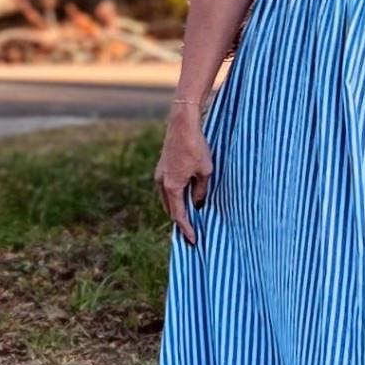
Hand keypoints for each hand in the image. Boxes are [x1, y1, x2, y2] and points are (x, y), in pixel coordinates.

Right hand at [157, 112, 213, 243]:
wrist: (182, 124)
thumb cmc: (196, 147)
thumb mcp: (205, 171)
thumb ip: (200, 191)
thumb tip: (197, 204)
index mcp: (172, 186)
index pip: (179, 215)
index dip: (186, 228)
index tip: (193, 240)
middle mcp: (162, 183)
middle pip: (170, 209)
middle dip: (181, 221)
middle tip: (192, 232)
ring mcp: (159, 175)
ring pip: (167, 199)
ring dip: (177, 208)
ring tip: (189, 217)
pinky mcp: (161, 167)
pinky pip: (167, 189)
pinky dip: (175, 197)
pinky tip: (185, 198)